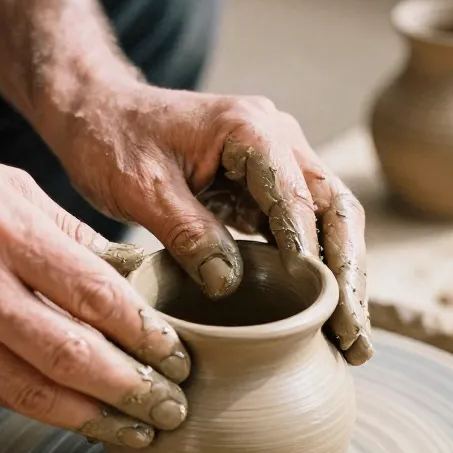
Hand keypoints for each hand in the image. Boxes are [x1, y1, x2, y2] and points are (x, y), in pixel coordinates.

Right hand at [0, 148, 192, 446]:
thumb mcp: (4, 186)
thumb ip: (67, 234)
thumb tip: (129, 279)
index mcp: (4, 232)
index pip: (96, 297)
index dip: (146, 335)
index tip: (180, 356)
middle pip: (74, 357)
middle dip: (134, 390)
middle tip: (175, 409)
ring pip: (36, 395)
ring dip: (96, 420)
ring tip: (140, 432)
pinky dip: (45, 413)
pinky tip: (81, 418)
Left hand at [56, 81, 372, 364]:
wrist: (98, 112)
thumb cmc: (112, 140)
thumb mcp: (140, 188)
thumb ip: (187, 232)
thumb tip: (230, 285)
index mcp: (249, 129)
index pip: (295, 196)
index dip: (310, 253)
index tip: (320, 305)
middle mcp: (277, 138)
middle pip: (333, 208)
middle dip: (349, 276)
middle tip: (352, 335)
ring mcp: (277, 160)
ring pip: (328, 221)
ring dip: (344, 279)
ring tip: (353, 341)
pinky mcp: (266, 185)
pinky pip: (304, 228)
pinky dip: (319, 271)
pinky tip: (326, 318)